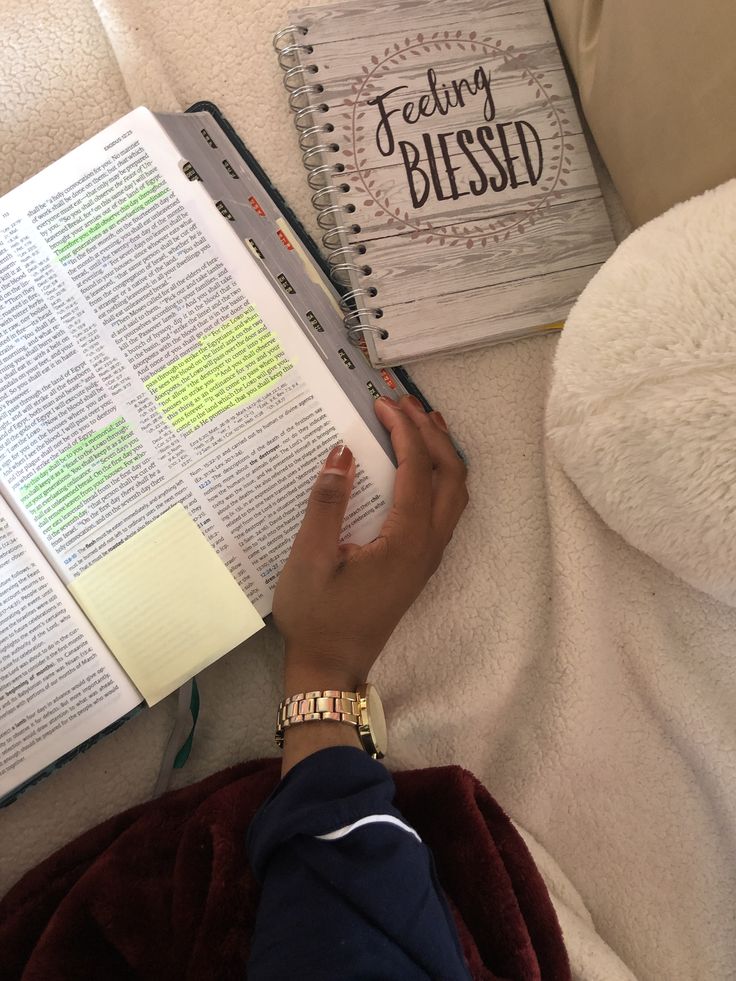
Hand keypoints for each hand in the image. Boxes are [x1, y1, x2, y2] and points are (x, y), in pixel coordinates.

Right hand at [273, 395, 467, 699]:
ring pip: (456, 494)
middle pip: (451, 475)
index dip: (404, 430)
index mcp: (406, 540)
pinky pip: (446, 510)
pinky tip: (420, 468)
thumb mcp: (310, 558)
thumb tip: (342, 452)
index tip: (381, 403)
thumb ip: (328, 503)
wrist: (330, 668)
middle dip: (432, 433)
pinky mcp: (420, 565)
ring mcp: (429, 558)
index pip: (417, 469)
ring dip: (443, 453)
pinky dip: (441, 477)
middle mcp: (428, 546)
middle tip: (404, 403)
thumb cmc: (316, 617)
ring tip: (423, 422)